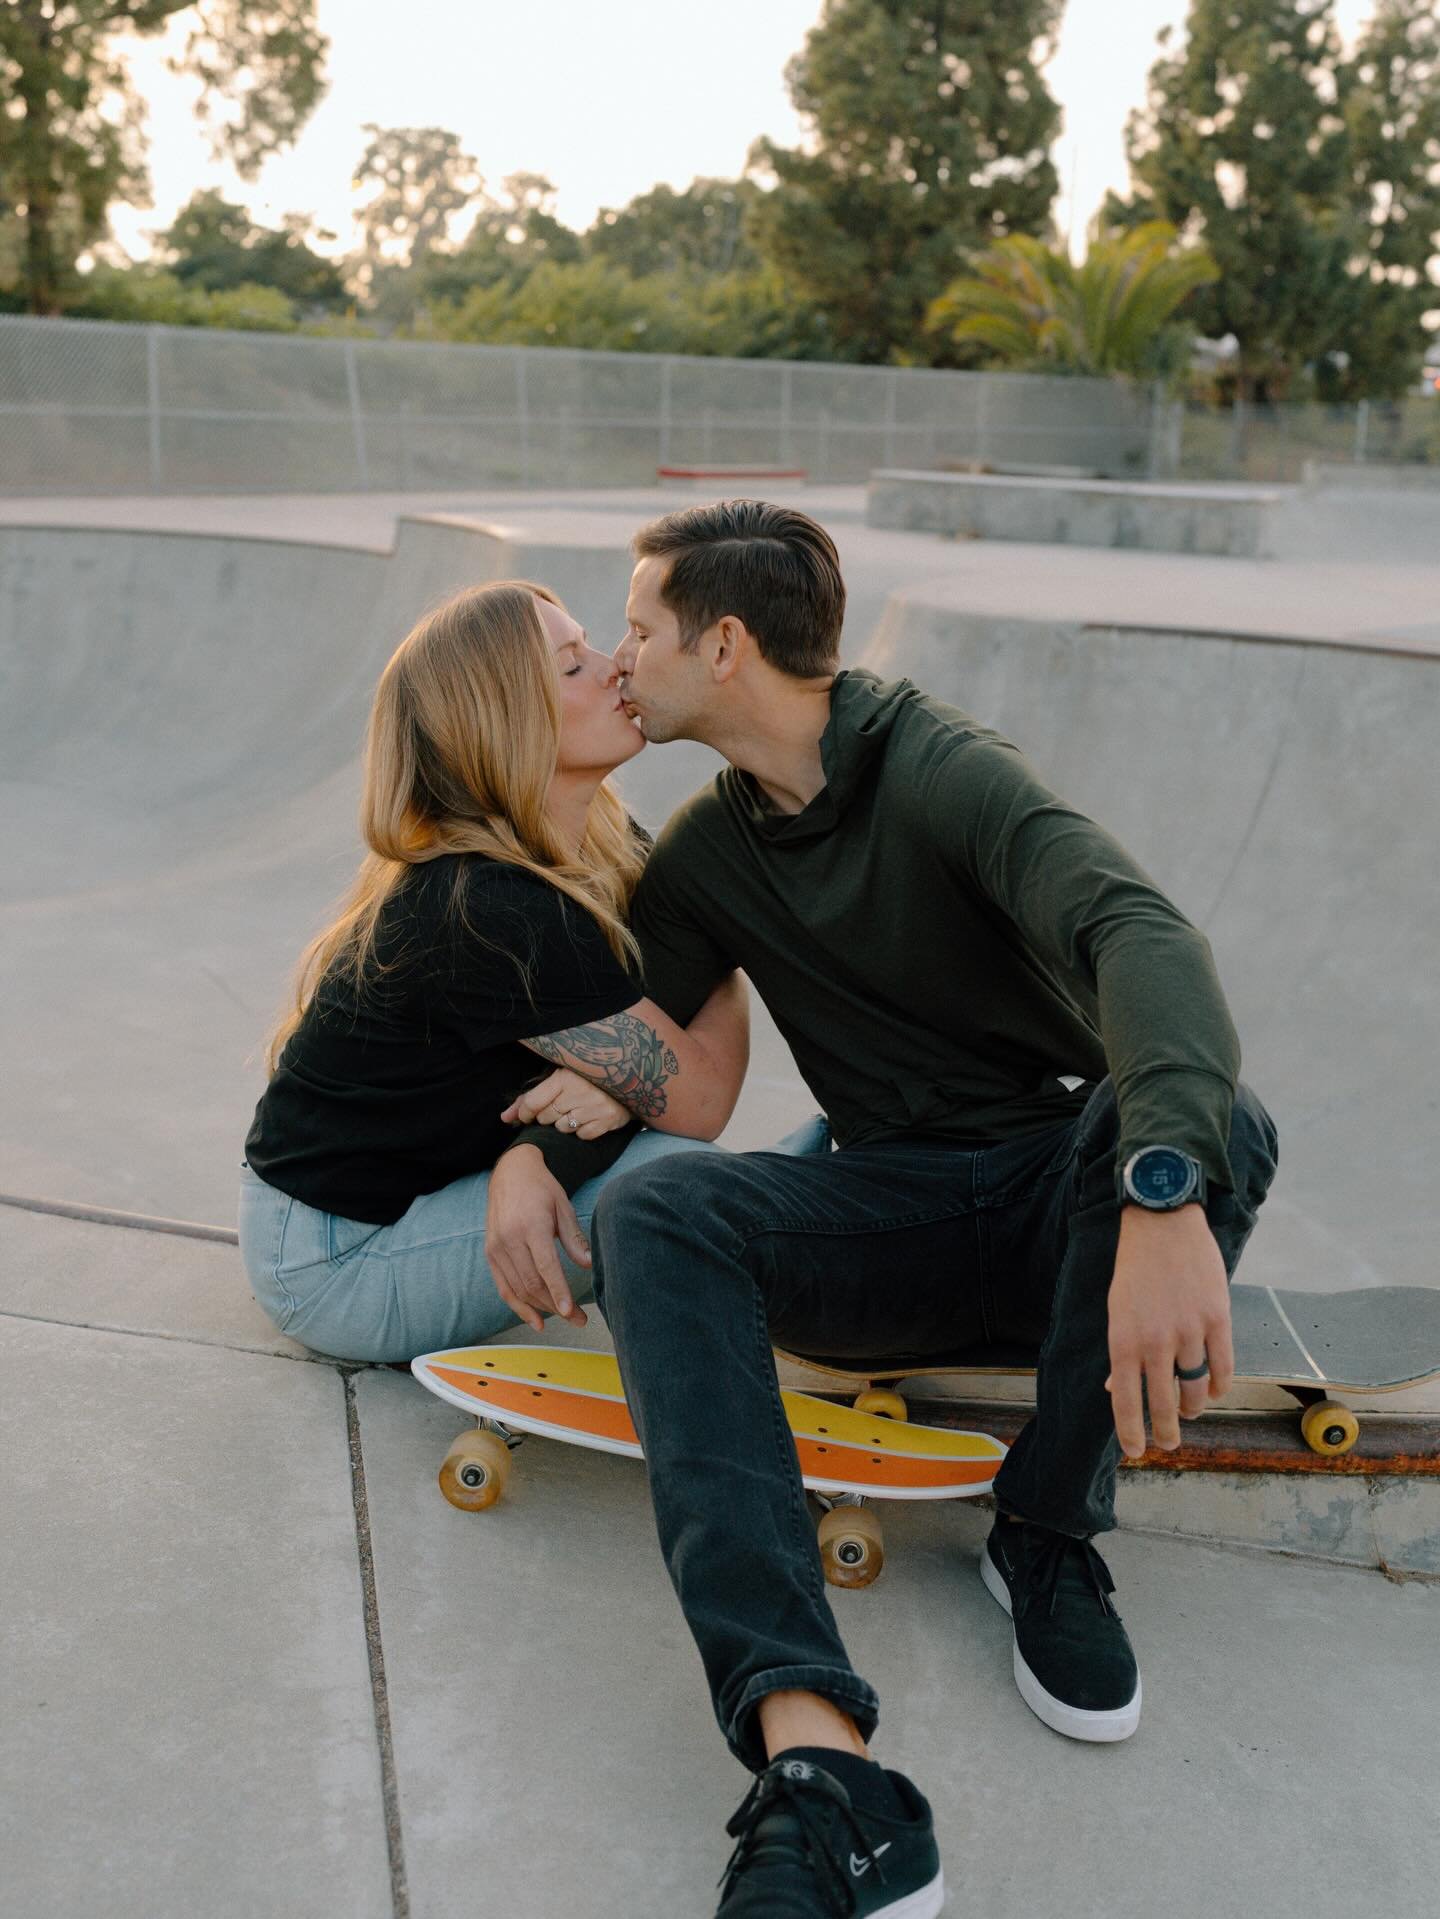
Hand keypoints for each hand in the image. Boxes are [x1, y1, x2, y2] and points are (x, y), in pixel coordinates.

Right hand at [485, 1144, 589, 1333]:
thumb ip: (574, 1238)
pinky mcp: (490, 1254)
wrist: (510, 1173)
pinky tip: (536, 1320)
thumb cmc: (541, 1189)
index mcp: (530, 1226)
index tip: (571, 1312)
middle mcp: (509, 1239)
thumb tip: (589, 1265)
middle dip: (556, 1306)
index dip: (559, 1292)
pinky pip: (503, 1288)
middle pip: (532, 1283)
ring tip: (564, 1318)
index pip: (545, 1267)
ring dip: (541, 1309)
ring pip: (518, 1290)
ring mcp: (496, 1248)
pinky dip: (518, 1307)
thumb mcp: (563, 1206)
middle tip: (578, 1318)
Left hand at [500, 1067, 630, 1139]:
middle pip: (546, 1117)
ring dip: (564, 1123)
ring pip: (563, 1128)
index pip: (533, 1103)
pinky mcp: (608, 1121)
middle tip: (559, 1106)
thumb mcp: (559, 1078)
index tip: (527, 1115)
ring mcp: (595, 1107)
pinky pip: (582, 1135)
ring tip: (574, 1111)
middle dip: (548, 1115)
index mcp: (566, 1076)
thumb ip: (530, 1097)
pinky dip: (582, 1130)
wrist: (632, 1080)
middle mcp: (580, 1091)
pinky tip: (588, 1118)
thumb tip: (504, 1118)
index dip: (525, 1112)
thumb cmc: (588, 1078)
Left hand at [1105, 1204, 1232, 1458]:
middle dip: (1166, 1432)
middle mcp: (1155, 1342)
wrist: (1163, 1225)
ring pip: (1197, 1390)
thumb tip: (1117, 1391)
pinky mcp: (1218, 1320)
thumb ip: (1122, 1352)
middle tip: (1169, 1444)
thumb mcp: (1116, 1311)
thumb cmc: (1135, 1270)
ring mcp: (1189, 1332)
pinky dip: (1218, 1387)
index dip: (1131, 1433)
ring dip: (1192, 1408)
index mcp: (1123, 1341)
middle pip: (1164, 1405)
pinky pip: (1223, 1369)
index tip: (1135, 1453)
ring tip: (1187, 1412)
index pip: (1126, 1402)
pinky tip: (1212, 1392)